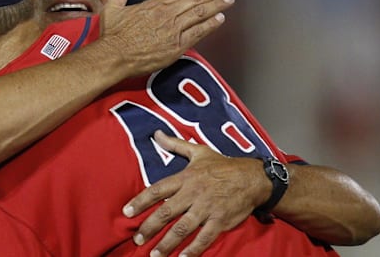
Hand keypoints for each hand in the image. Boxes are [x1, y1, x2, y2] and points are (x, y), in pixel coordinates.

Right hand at [99, 0, 233, 76]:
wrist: (114, 56)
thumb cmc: (112, 35)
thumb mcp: (112, 8)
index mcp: (154, 5)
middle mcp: (166, 14)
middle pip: (195, 1)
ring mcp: (173, 30)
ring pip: (200, 14)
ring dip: (216, 6)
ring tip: (228, 1)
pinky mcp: (176, 46)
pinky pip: (198, 32)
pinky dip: (210, 25)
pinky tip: (220, 19)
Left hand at [122, 130, 265, 256]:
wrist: (252, 178)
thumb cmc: (223, 165)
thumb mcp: (199, 151)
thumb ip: (175, 144)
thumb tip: (156, 134)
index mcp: (185, 178)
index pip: (157, 190)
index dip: (140, 201)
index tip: (126, 212)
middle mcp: (193, 194)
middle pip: (166, 212)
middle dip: (149, 227)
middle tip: (137, 238)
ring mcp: (206, 209)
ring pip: (182, 229)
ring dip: (167, 243)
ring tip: (154, 254)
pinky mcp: (219, 221)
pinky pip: (204, 238)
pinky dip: (193, 250)